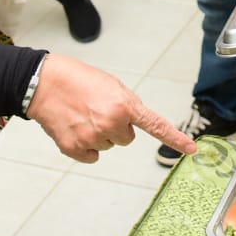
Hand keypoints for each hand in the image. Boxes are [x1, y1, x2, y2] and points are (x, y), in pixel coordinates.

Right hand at [26, 54, 196, 163]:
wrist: (44, 83)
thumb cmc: (77, 79)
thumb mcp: (111, 85)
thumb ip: (127, 105)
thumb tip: (133, 123)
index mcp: (125, 105)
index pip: (156, 126)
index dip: (176, 139)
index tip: (192, 150)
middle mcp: (112, 123)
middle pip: (127, 139)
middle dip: (116, 127)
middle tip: (98, 110)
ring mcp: (93, 138)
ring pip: (109, 147)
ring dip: (99, 135)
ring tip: (83, 115)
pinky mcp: (75, 148)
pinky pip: (92, 156)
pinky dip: (84, 147)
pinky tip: (75, 128)